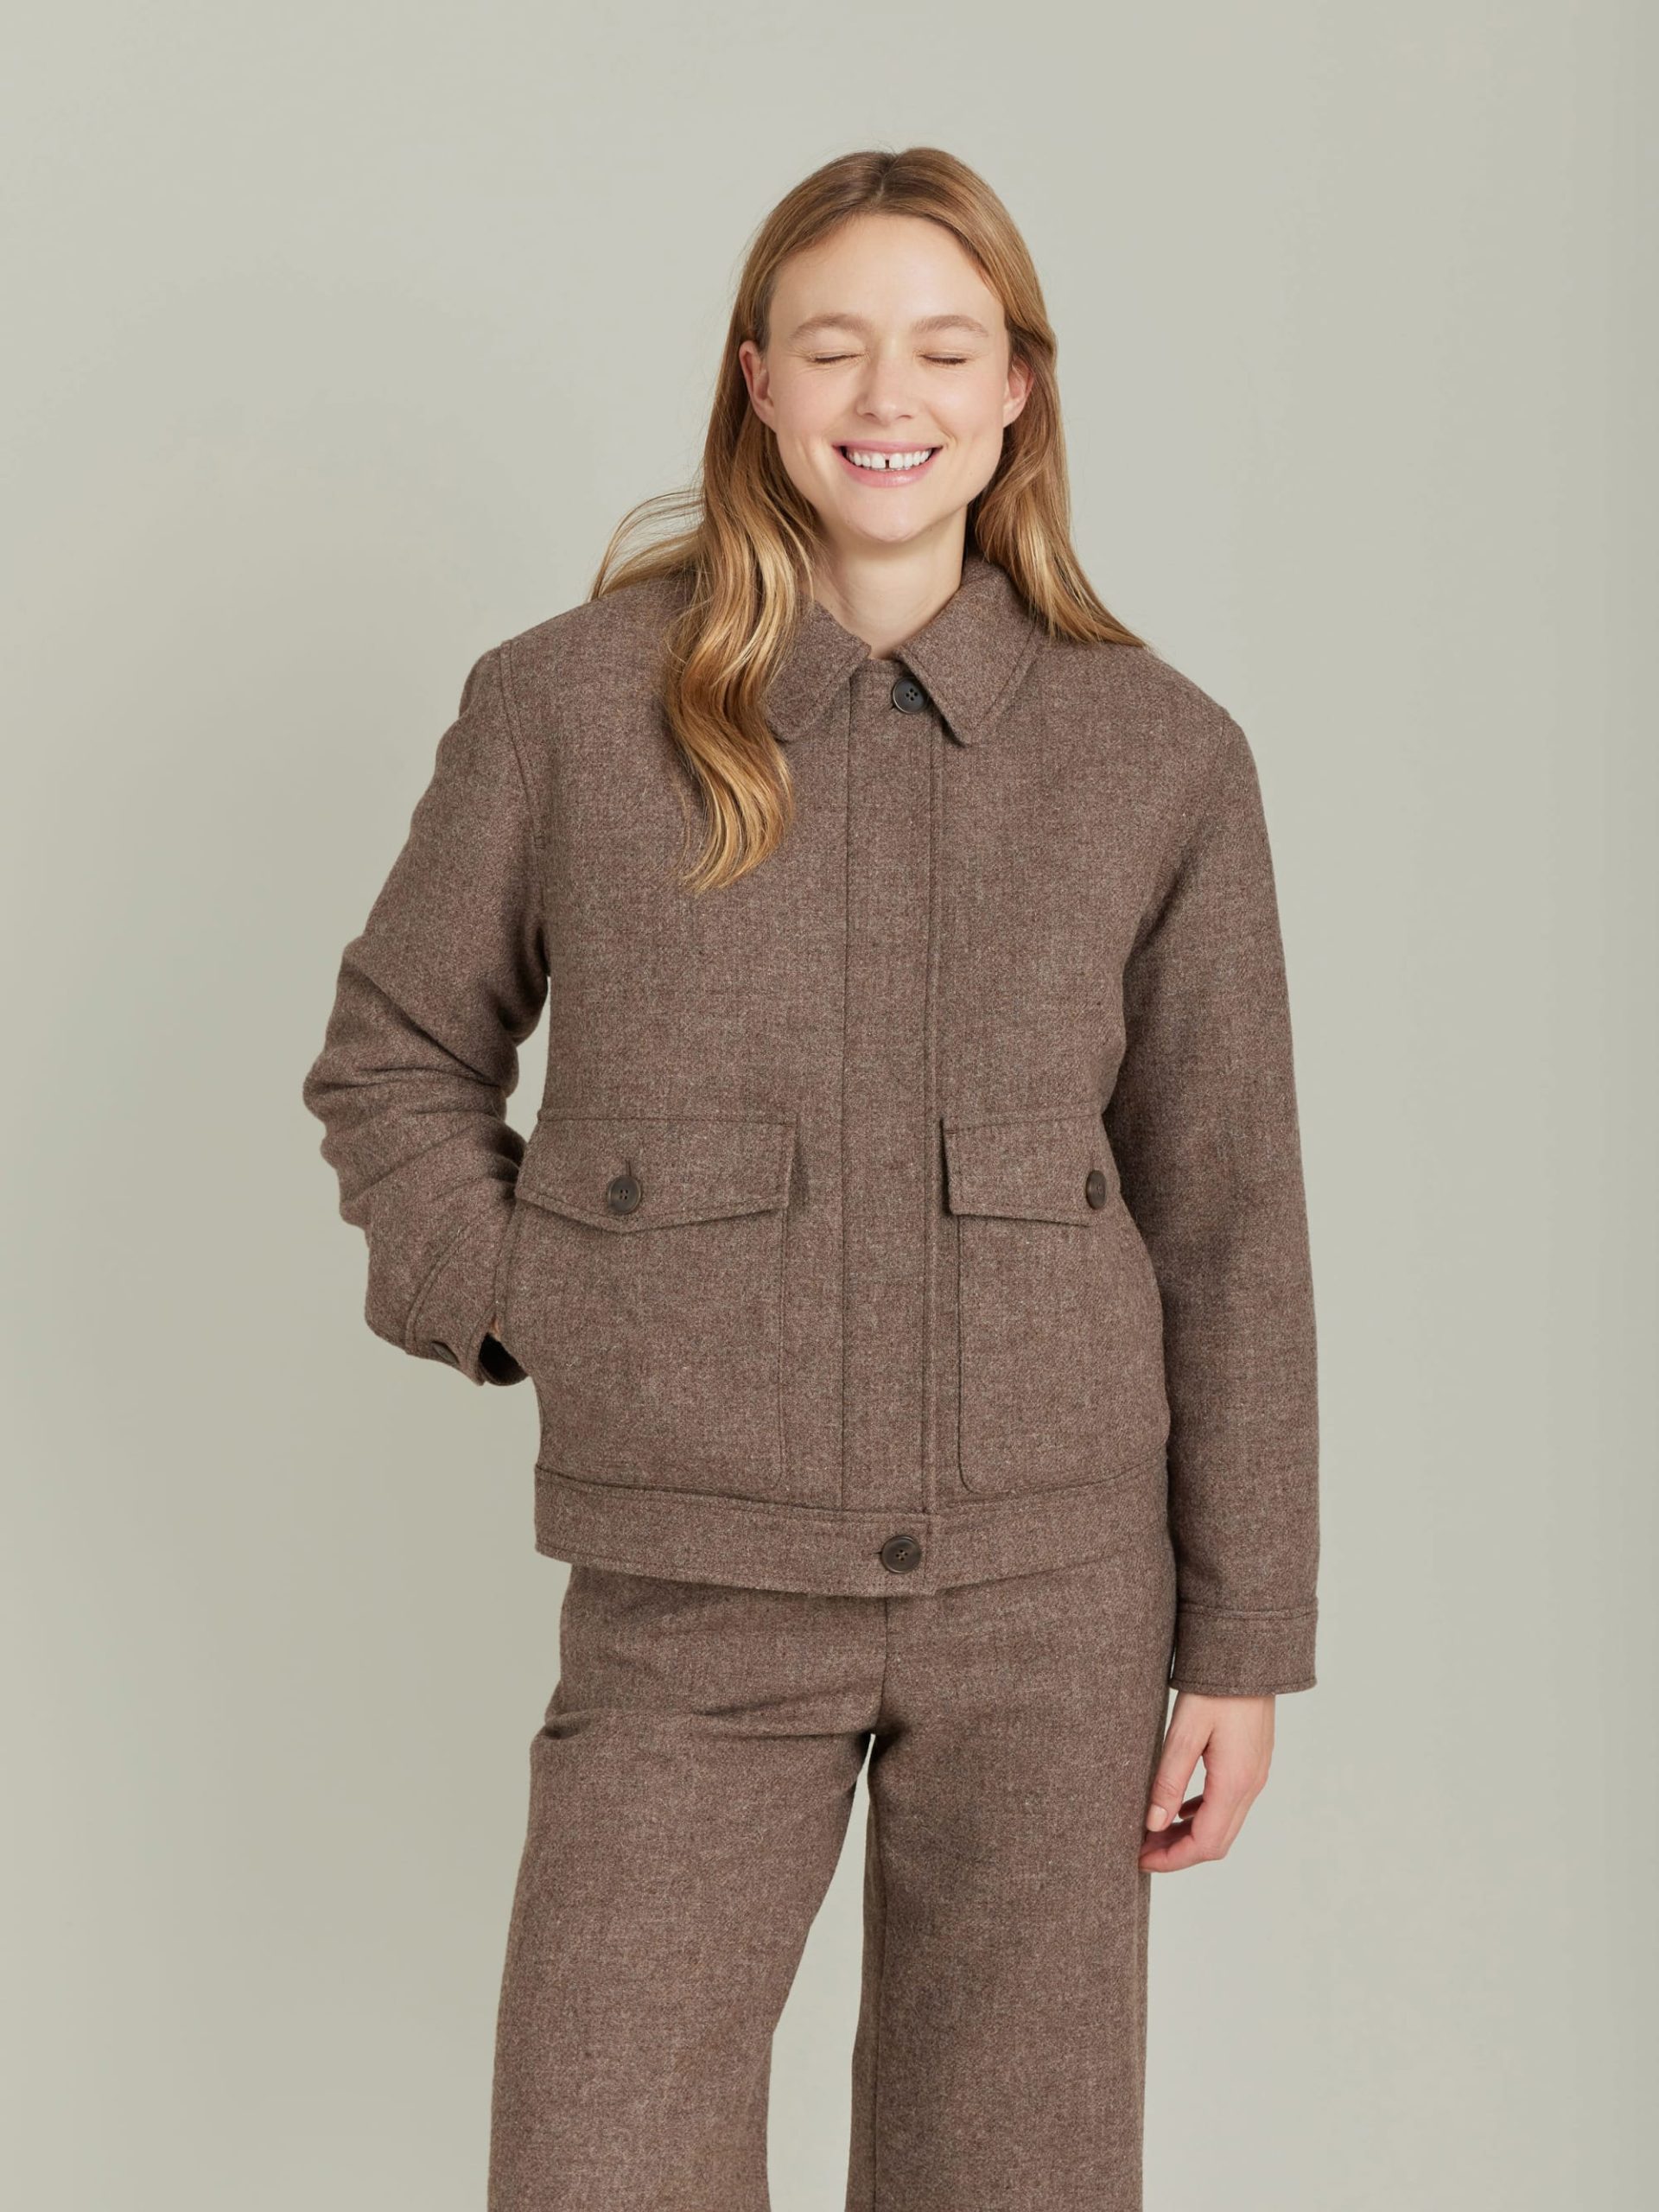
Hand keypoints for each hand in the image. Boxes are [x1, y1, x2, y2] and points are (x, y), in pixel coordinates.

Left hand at [1139, 1691, 1273, 1870]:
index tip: (1140, 1860)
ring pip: (1224, 1825)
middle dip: (1178, 1852)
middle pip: (1216, 1842)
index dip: (1172, 1859)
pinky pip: (1229, 1803)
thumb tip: (1153, 1825)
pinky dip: (1202, 1815)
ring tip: (1153, 1831)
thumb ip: (1168, 1781)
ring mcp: (1256, 1775)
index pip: (1205, 1844)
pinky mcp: (1253, 1763)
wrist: (1249, 1653)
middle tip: (1141, 1848)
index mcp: (1235, 1783)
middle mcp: (1251, 1786)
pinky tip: (1179, 1808)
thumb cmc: (1215, 1687)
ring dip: (1190, 1835)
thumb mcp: (1184, 1731)